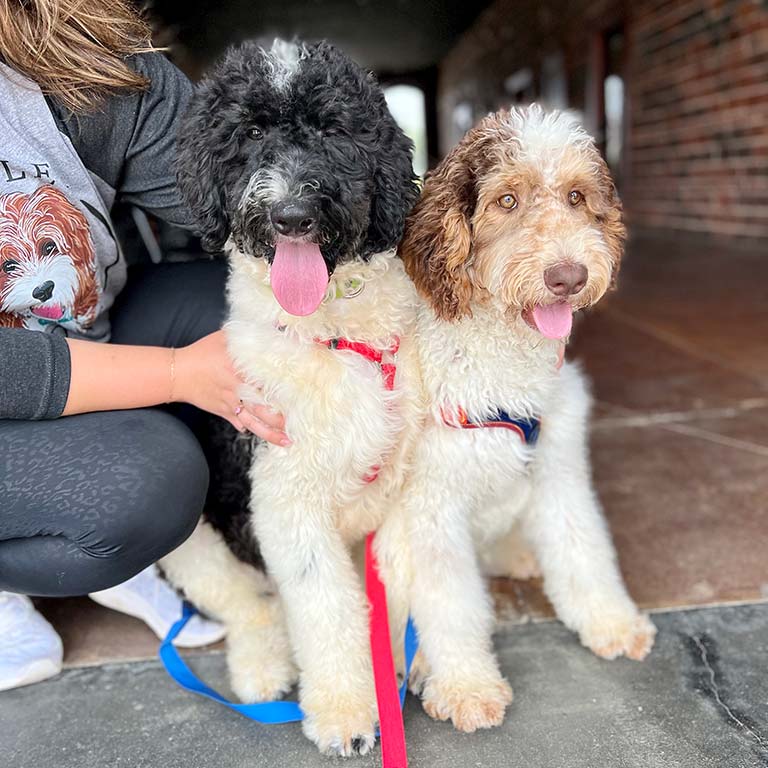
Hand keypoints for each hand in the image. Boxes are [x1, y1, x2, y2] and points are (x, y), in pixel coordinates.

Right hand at [173, 330, 289, 445]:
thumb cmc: (203, 352)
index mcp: (240, 370)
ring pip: (254, 422)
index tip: (302, 397)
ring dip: (270, 433)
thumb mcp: (225, 338)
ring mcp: (230, 403)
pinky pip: (240, 423)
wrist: (178, 373)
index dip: (285, 391)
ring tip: (287, 441)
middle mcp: (237, 389)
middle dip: (281, 420)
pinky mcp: (224, 411)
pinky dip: (252, 430)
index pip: (266, 382)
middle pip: (263, 409)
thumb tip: (275, 327)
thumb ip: (250, 335)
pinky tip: (266, 436)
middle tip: (299, 426)